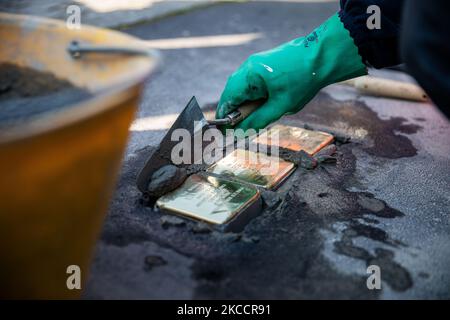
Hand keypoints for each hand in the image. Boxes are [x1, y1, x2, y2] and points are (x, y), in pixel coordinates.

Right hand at [216, 13, 366, 131]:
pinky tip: (260, 104)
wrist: (322, 56)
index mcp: (249, 75)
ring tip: (251, 118)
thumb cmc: (303, 80)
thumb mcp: (281, 106)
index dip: (224, 117)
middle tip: (238, 128)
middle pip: (231, 92)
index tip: (225, 132)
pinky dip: (250, 94)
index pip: (228, 99)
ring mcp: (255, 63)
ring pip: (240, 87)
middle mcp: (248, 66)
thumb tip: (241, 131)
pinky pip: (250, 81)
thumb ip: (259, 119)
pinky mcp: (263, 63)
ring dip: (242, 103)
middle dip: (233, 111)